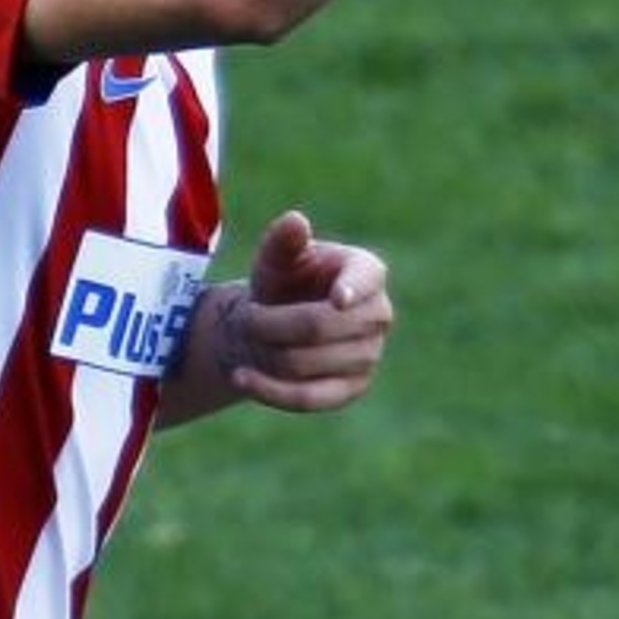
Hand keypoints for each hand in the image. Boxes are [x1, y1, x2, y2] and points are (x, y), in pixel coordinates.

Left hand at [223, 210, 392, 411]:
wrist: (275, 323)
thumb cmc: (281, 280)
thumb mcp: (275, 256)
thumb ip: (282, 239)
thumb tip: (296, 221)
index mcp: (368, 271)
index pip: (366, 279)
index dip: (353, 289)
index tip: (337, 299)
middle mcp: (378, 314)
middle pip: (320, 325)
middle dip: (272, 323)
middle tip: (244, 316)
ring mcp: (370, 355)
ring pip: (308, 363)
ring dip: (266, 352)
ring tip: (244, 336)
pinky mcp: (351, 389)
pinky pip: (309, 398)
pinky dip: (271, 390)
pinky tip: (241, 377)